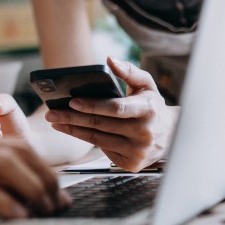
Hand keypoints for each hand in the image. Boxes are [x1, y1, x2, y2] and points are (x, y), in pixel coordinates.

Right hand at [0, 125, 68, 219]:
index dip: (41, 166)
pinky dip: (5, 203)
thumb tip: (6, 168)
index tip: (56, 189)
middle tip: (58, 201)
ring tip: (44, 209)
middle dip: (45, 177)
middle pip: (17, 151)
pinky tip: (17, 216)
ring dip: (32, 188)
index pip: (15, 143)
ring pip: (5, 165)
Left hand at [43, 56, 178, 171]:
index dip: (92, 105)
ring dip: (73, 130)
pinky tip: (72, 130)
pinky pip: (103, 149)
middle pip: (100, 125)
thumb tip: (109, 60)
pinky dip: (86, 140)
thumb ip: (129, 71)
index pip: (115, 108)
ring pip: (97, 139)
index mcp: (148, 111)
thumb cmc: (153, 107)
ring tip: (55, 121)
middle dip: (72, 117)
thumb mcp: (147, 85)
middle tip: (51, 112)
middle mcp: (144, 133)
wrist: (172, 136)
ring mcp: (137, 151)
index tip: (72, 101)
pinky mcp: (131, 164)